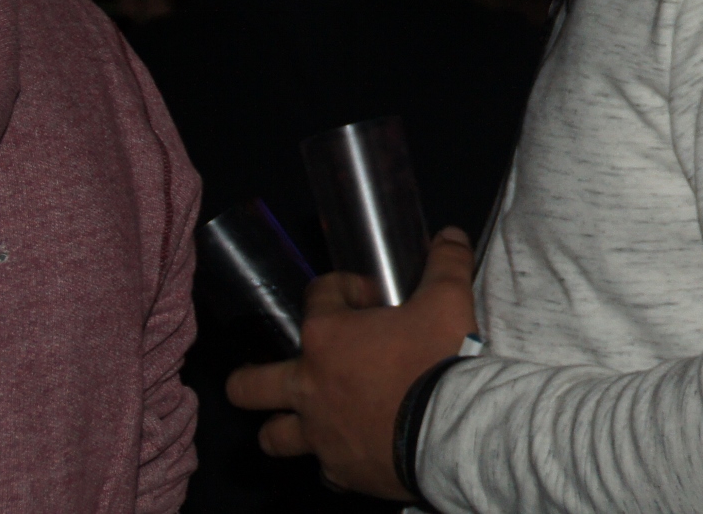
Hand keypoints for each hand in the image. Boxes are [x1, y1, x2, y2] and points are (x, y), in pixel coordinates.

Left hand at [228, 227, 479, 498]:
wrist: (452, 431)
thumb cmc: (440, 358)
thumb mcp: (450, 299)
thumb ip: (447, 263)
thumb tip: (450, 233)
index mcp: (327, 336)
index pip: (317, 295)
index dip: (345, 288)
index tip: (373, 297)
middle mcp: (308, 385)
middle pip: (250, 383)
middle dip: (254, 374)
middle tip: (292, 367)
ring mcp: (318, 433)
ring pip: (274, 434)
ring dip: (285, 423)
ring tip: (308, 416)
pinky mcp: (340, 470)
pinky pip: (324, 467)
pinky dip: (334, 457)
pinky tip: (354, 447)